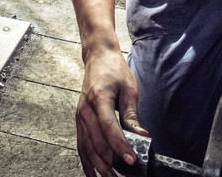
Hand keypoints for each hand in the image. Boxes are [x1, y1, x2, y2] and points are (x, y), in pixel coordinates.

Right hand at [75, 49, 146, 176]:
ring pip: (87, 147)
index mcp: (99, 98)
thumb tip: (142, 136)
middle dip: (111, 163)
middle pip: (96, 142)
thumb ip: (131, 115)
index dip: (121, 147)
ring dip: (98, 166)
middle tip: (125, 176)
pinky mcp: (79, 119)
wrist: (98, 57)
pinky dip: (86, 161)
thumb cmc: (115, 70)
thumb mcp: (129, 89)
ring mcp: (80, 115)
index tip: (132, 161)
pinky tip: (92, 174)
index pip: (109, 128)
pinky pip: (80, 144)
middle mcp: (85, 109)